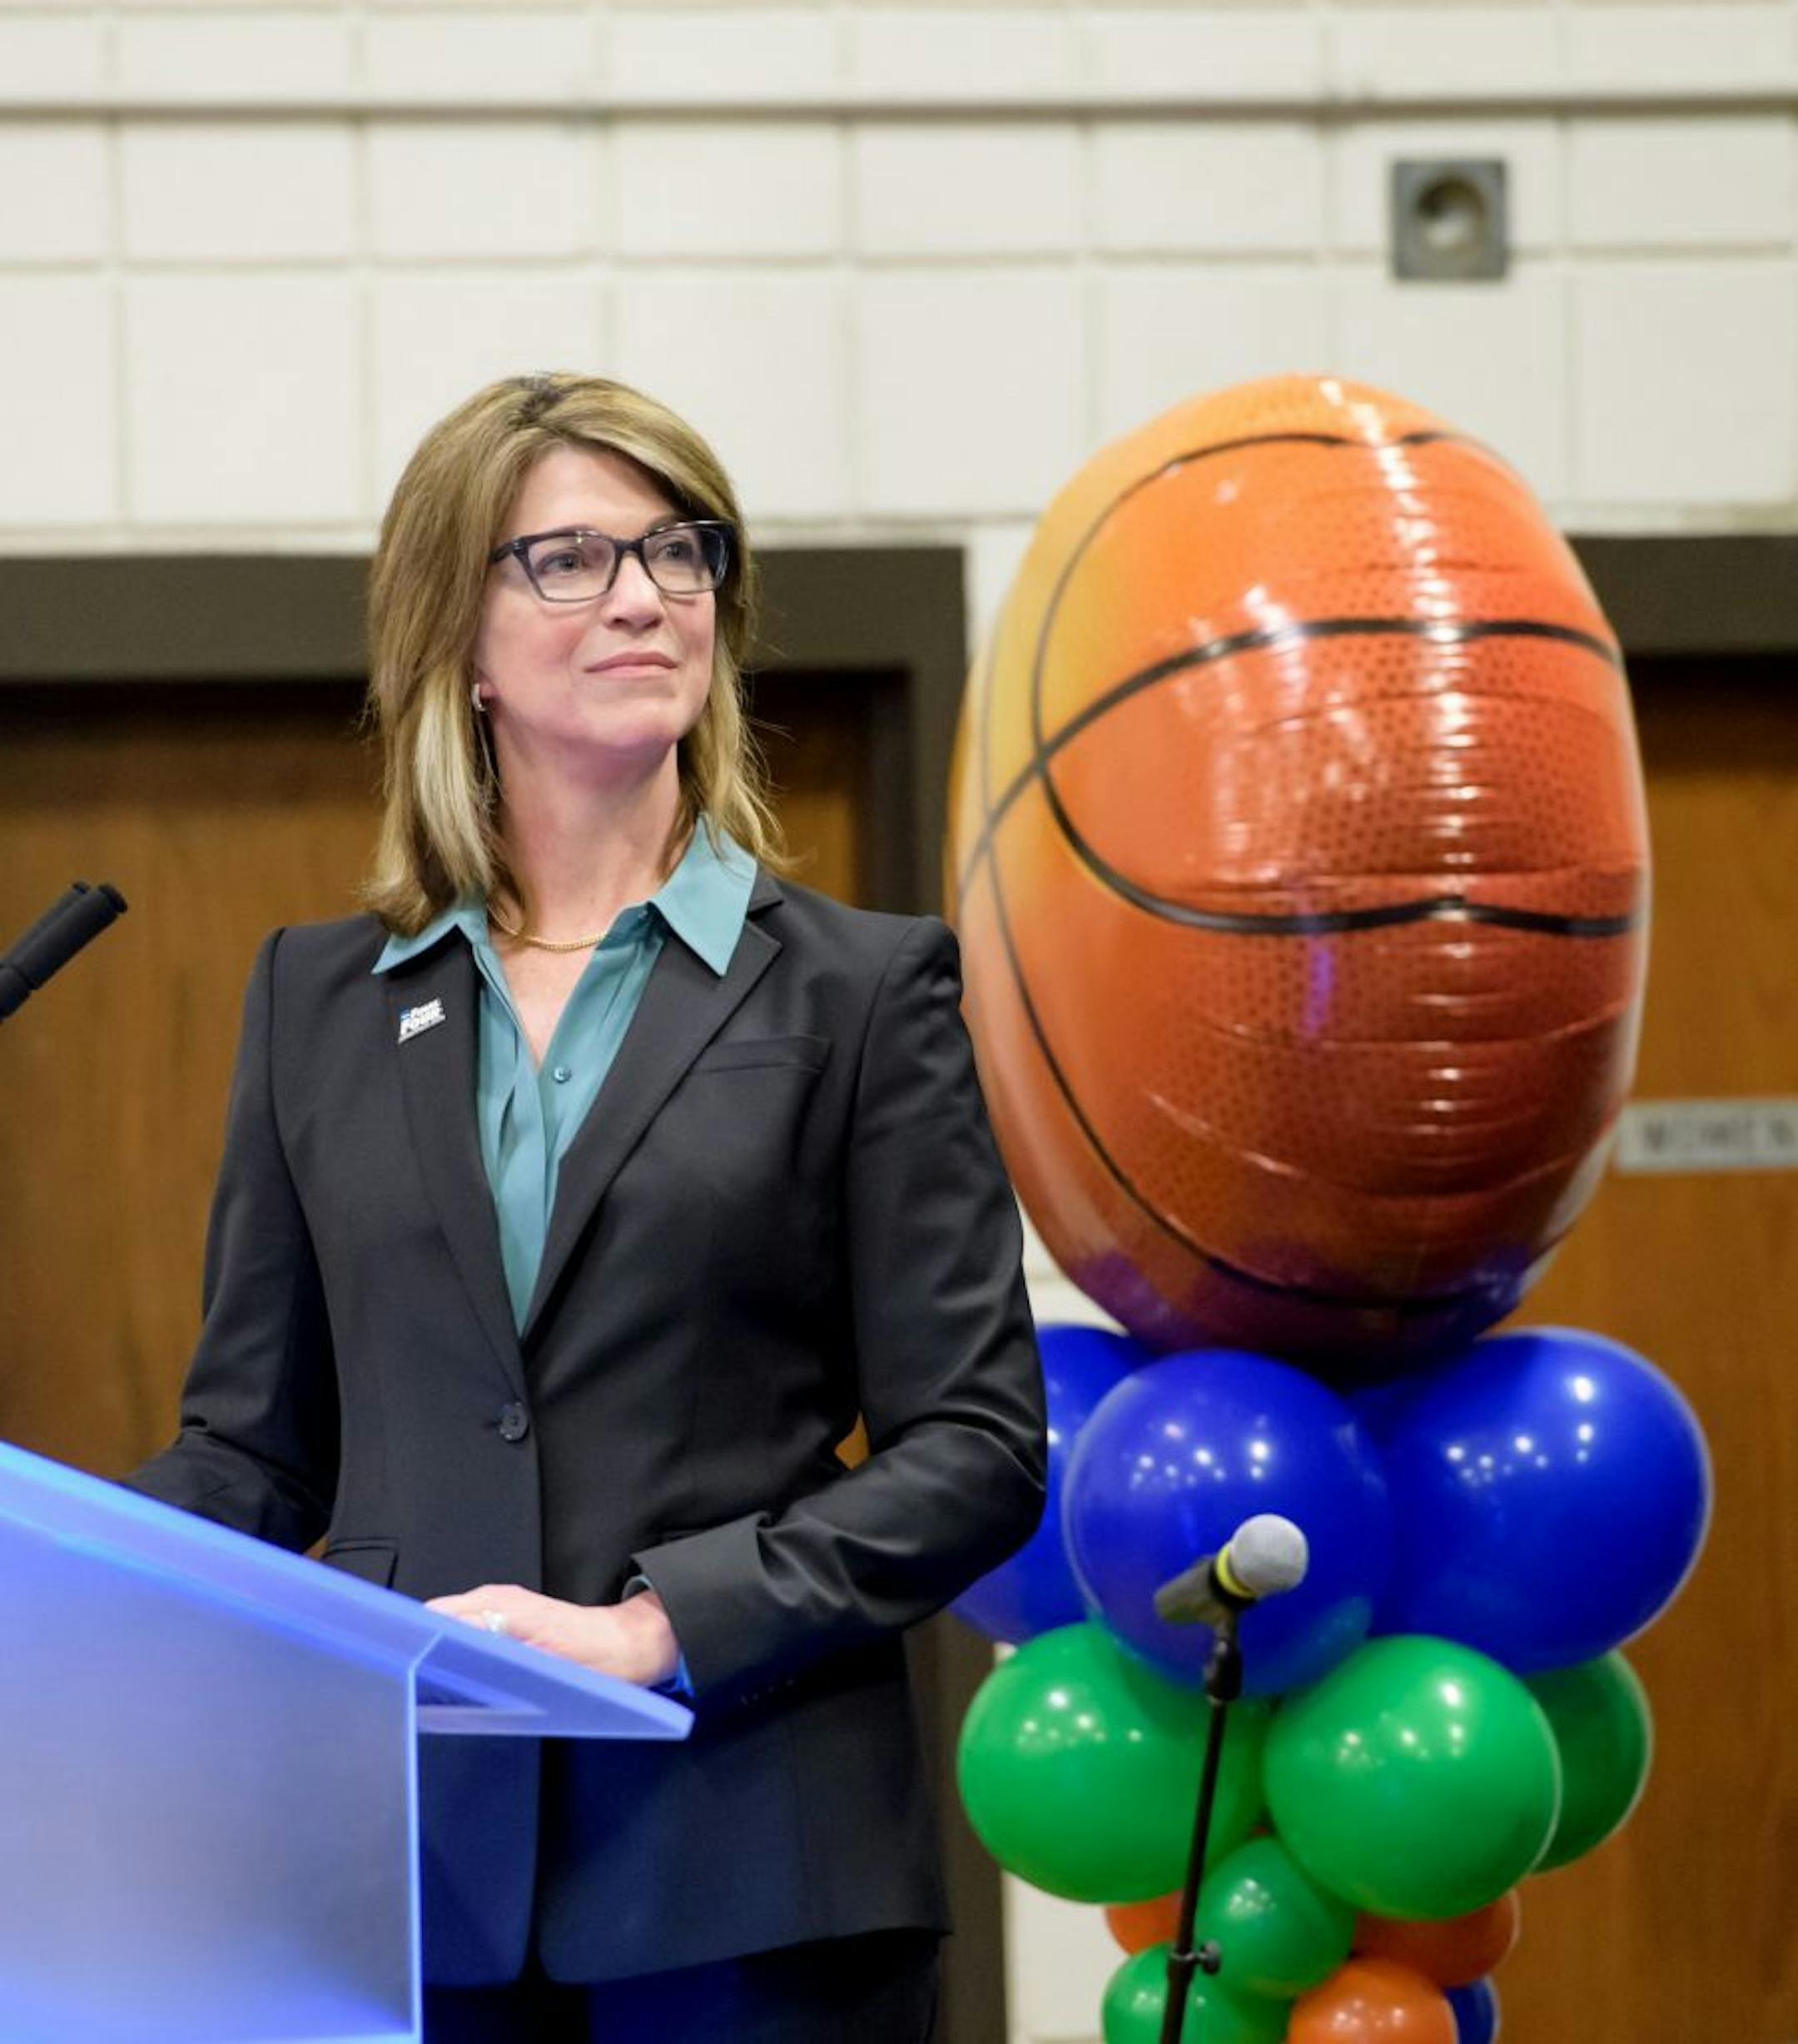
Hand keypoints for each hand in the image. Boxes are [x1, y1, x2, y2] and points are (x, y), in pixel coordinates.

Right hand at [426, 1584, 679, 1687]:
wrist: (627, 1646)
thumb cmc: (597, 1657)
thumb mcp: (546, 1665)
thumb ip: (497, 1656)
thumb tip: (455, 1655)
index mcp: (500, 1606)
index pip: (435, 1616)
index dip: (413, 1640)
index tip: (399, 1666)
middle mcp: (495, 1600)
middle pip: (435, 1621)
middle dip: (419, 1649)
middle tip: (411, 1689)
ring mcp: (500, 1607)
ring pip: (448, 1627)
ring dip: (436, 1651)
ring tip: (427, 1688)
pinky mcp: (506, 1619)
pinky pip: (466, 1630)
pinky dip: (454, 1651)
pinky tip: (455, 1678)